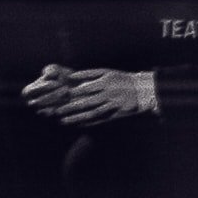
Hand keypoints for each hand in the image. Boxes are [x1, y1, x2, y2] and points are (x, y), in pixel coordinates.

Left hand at [20, 64, 161, 127]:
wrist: (141, 90)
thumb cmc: (121, 78)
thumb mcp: (106, 72)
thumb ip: (88, 74)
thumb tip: (71, 77)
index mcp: (104, 82)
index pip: (83, 89)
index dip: (70, 94)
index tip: (58, 96)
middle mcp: (106, 95)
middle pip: (84, 103)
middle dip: (70, 108)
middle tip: (56, 111)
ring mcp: (111, 106)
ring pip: (90, 113)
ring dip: (76, 118)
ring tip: (63, 120)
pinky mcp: (114, 114)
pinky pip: (99, 119)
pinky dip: (88, 123)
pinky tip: (77, 125)